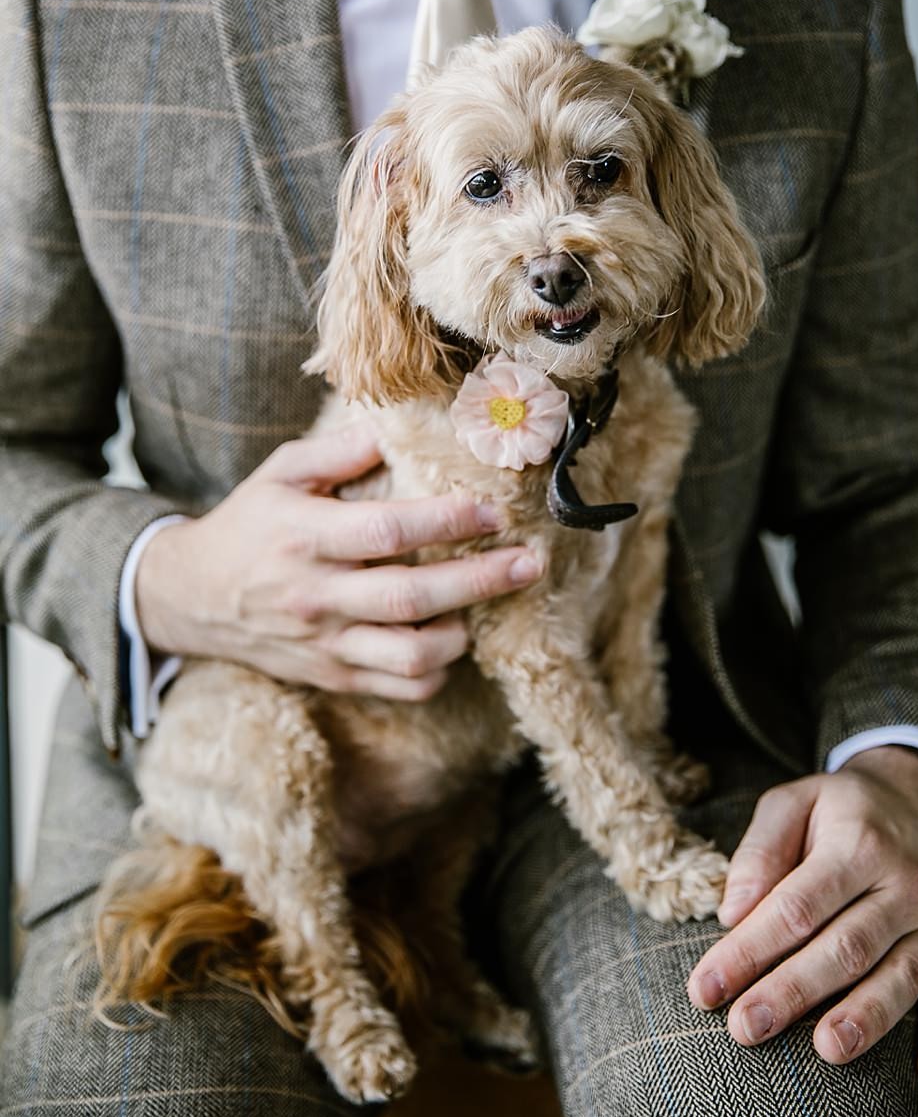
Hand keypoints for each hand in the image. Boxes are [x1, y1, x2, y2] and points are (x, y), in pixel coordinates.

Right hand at [135, 417, 542, 699]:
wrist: (190, 597)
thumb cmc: (249, 523)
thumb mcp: (282, 472)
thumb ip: (340, 449)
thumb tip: (396, 429)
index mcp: (305, 535)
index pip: (385, 531)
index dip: (444, 520)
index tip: (491, 510)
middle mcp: (316, 595)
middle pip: (410, 597)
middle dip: (479, 581)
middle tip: (528, 563)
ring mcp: (325, 643)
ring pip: (410, 655)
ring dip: (461, 633)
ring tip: (486, 604)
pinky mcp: (331, 676)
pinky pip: (398, 688)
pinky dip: (436, 672)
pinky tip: (449, 641)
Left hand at [687, 746, 917, 1096]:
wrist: (912, 801)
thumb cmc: (837, 810)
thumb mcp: (792, 802)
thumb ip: (760, 850)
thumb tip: (732, 912)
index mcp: (857, 844)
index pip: (796, 907)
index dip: (748, 949)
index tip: (705, 988)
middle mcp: (902, 885)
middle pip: (845, 947)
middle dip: (792, 992)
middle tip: (744, 1028)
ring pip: (900, 977)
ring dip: (865, 1020)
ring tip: (825, 1052)